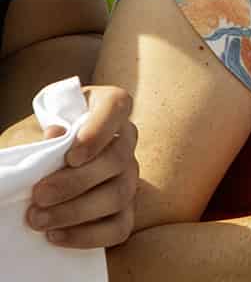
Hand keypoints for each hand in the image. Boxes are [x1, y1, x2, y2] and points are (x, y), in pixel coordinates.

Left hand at [27, 85, 139, 248]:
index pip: (117, 107)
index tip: (72, 156)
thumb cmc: (33, 144)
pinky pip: (120, 226)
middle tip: (39, 195)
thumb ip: (39, 135)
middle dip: (76, 182)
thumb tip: (56, 134)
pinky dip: (88, 235)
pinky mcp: (125, 210)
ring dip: (75, 211)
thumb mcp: (28, 134)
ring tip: (37, 219)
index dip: (100, 131)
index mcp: (105, 108)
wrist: (34, 175)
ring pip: (119, 195)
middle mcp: (125, 140)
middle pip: (119, 159)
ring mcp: (129, 176)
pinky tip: (56, 235)